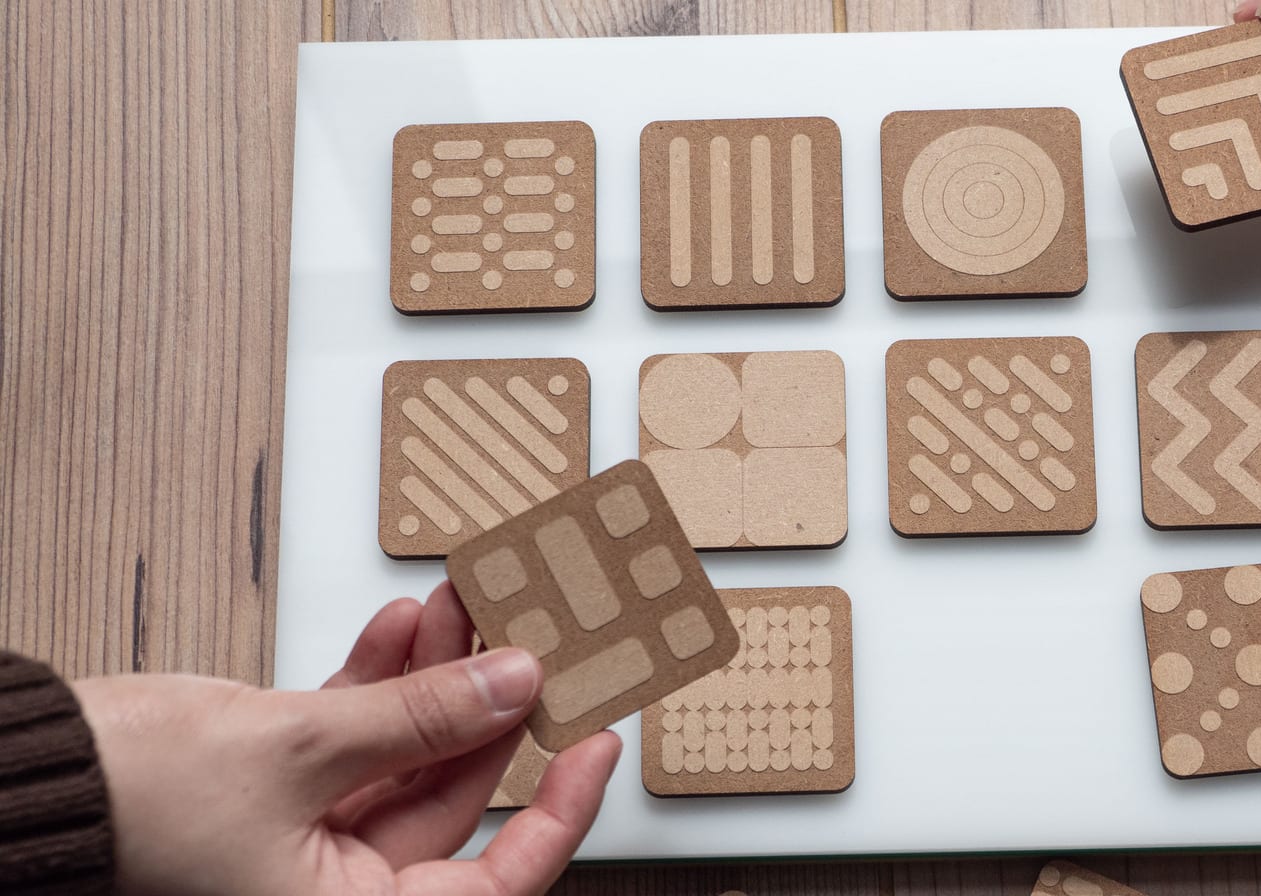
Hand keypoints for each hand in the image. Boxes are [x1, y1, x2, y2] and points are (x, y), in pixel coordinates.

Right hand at [74, 582, 620, 895]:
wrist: (29, 776)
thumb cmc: (129, 801)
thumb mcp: (296, 749)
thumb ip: (418, 717)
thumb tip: (516, 683)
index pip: (497, 881)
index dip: (559, 813)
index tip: (597, 742)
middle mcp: (336, 886)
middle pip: (455, 798)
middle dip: (491, 707)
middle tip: (532, 637)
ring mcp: (308, 835)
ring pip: (408, 753)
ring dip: (438, 677)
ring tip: (469, 607)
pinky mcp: (281, 786)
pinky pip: (358, 734)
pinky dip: (382, 679)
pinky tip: (409, 626)